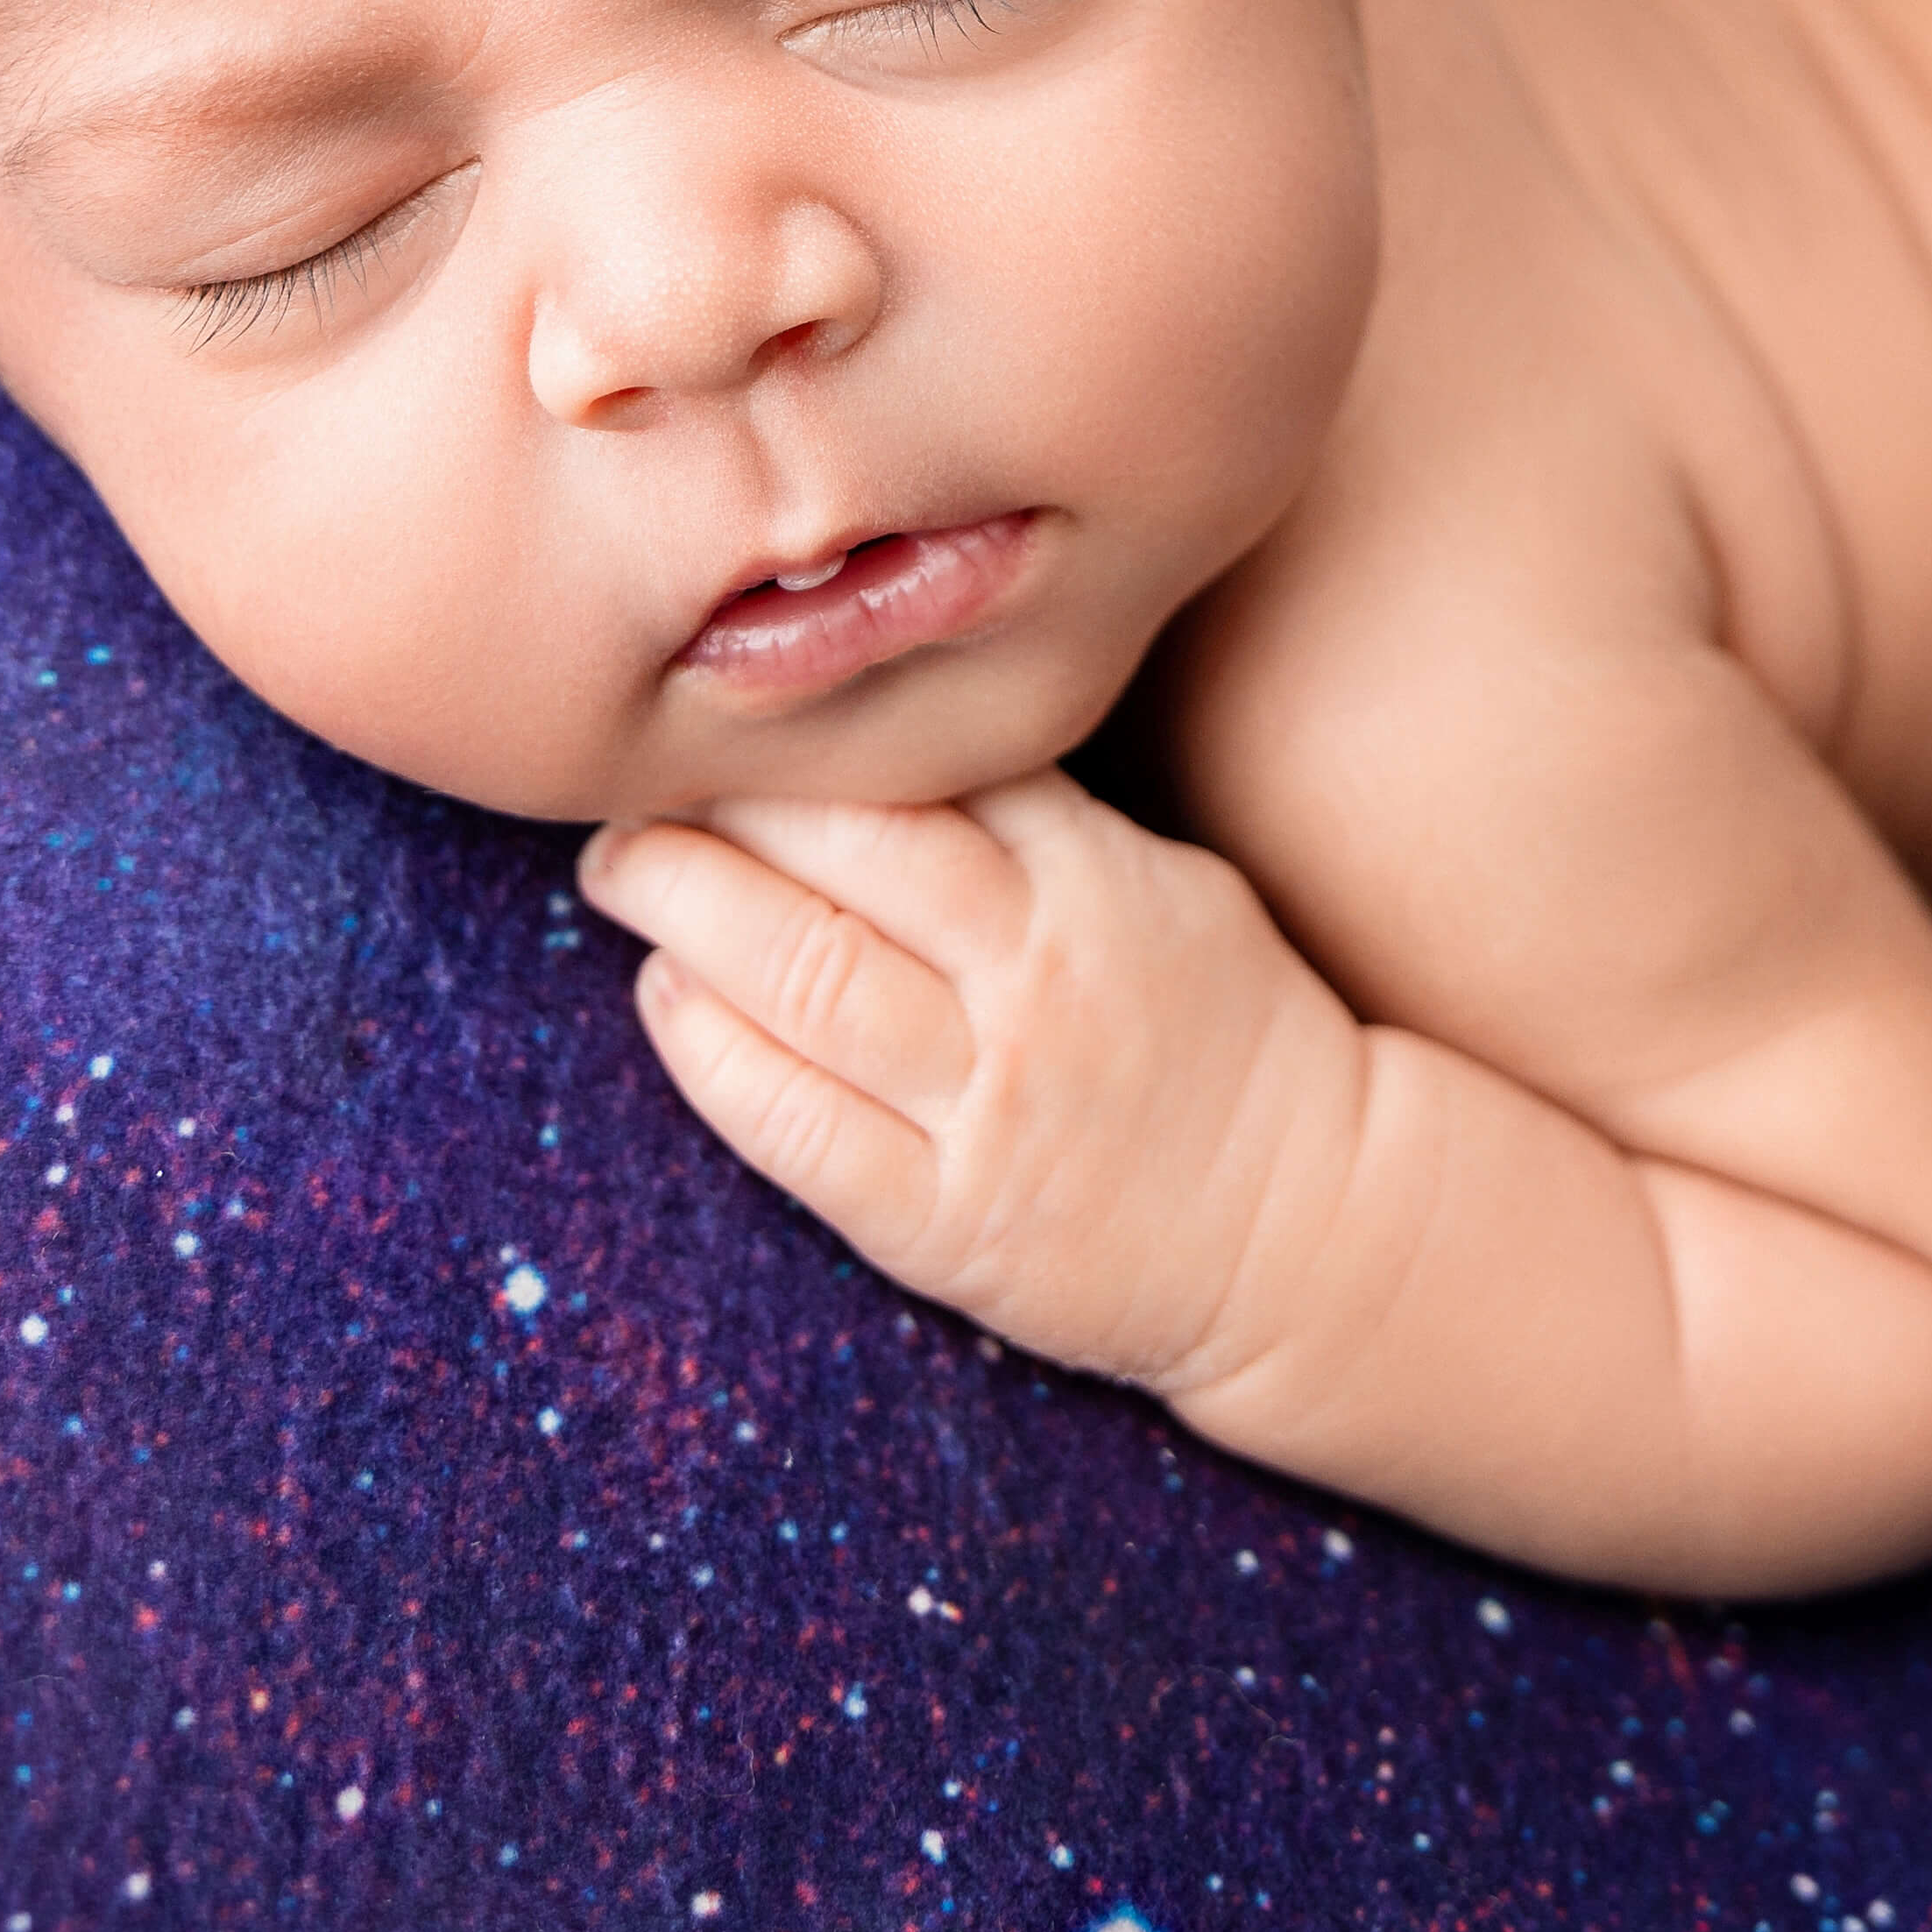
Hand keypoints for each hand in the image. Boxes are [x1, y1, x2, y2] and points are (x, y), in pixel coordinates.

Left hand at [578, 774, 1366, 1398]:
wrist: (1313, 1227)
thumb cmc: (1229, 1039)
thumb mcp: (1169, 888)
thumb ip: (1043, 822)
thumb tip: (888, 742)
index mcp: (1096, 881)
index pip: (921, 774)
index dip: (804, 734)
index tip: (726, 704)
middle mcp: (1037, 980)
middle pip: (843, 856)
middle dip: (715, 805)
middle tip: (630, 778)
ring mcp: (990, 1106)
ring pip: (805, 978)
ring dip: (684, 910)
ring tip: (618, 868)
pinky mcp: (946, 1222)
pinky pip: (800, 1127)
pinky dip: (713, 1054)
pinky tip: (662, 998)